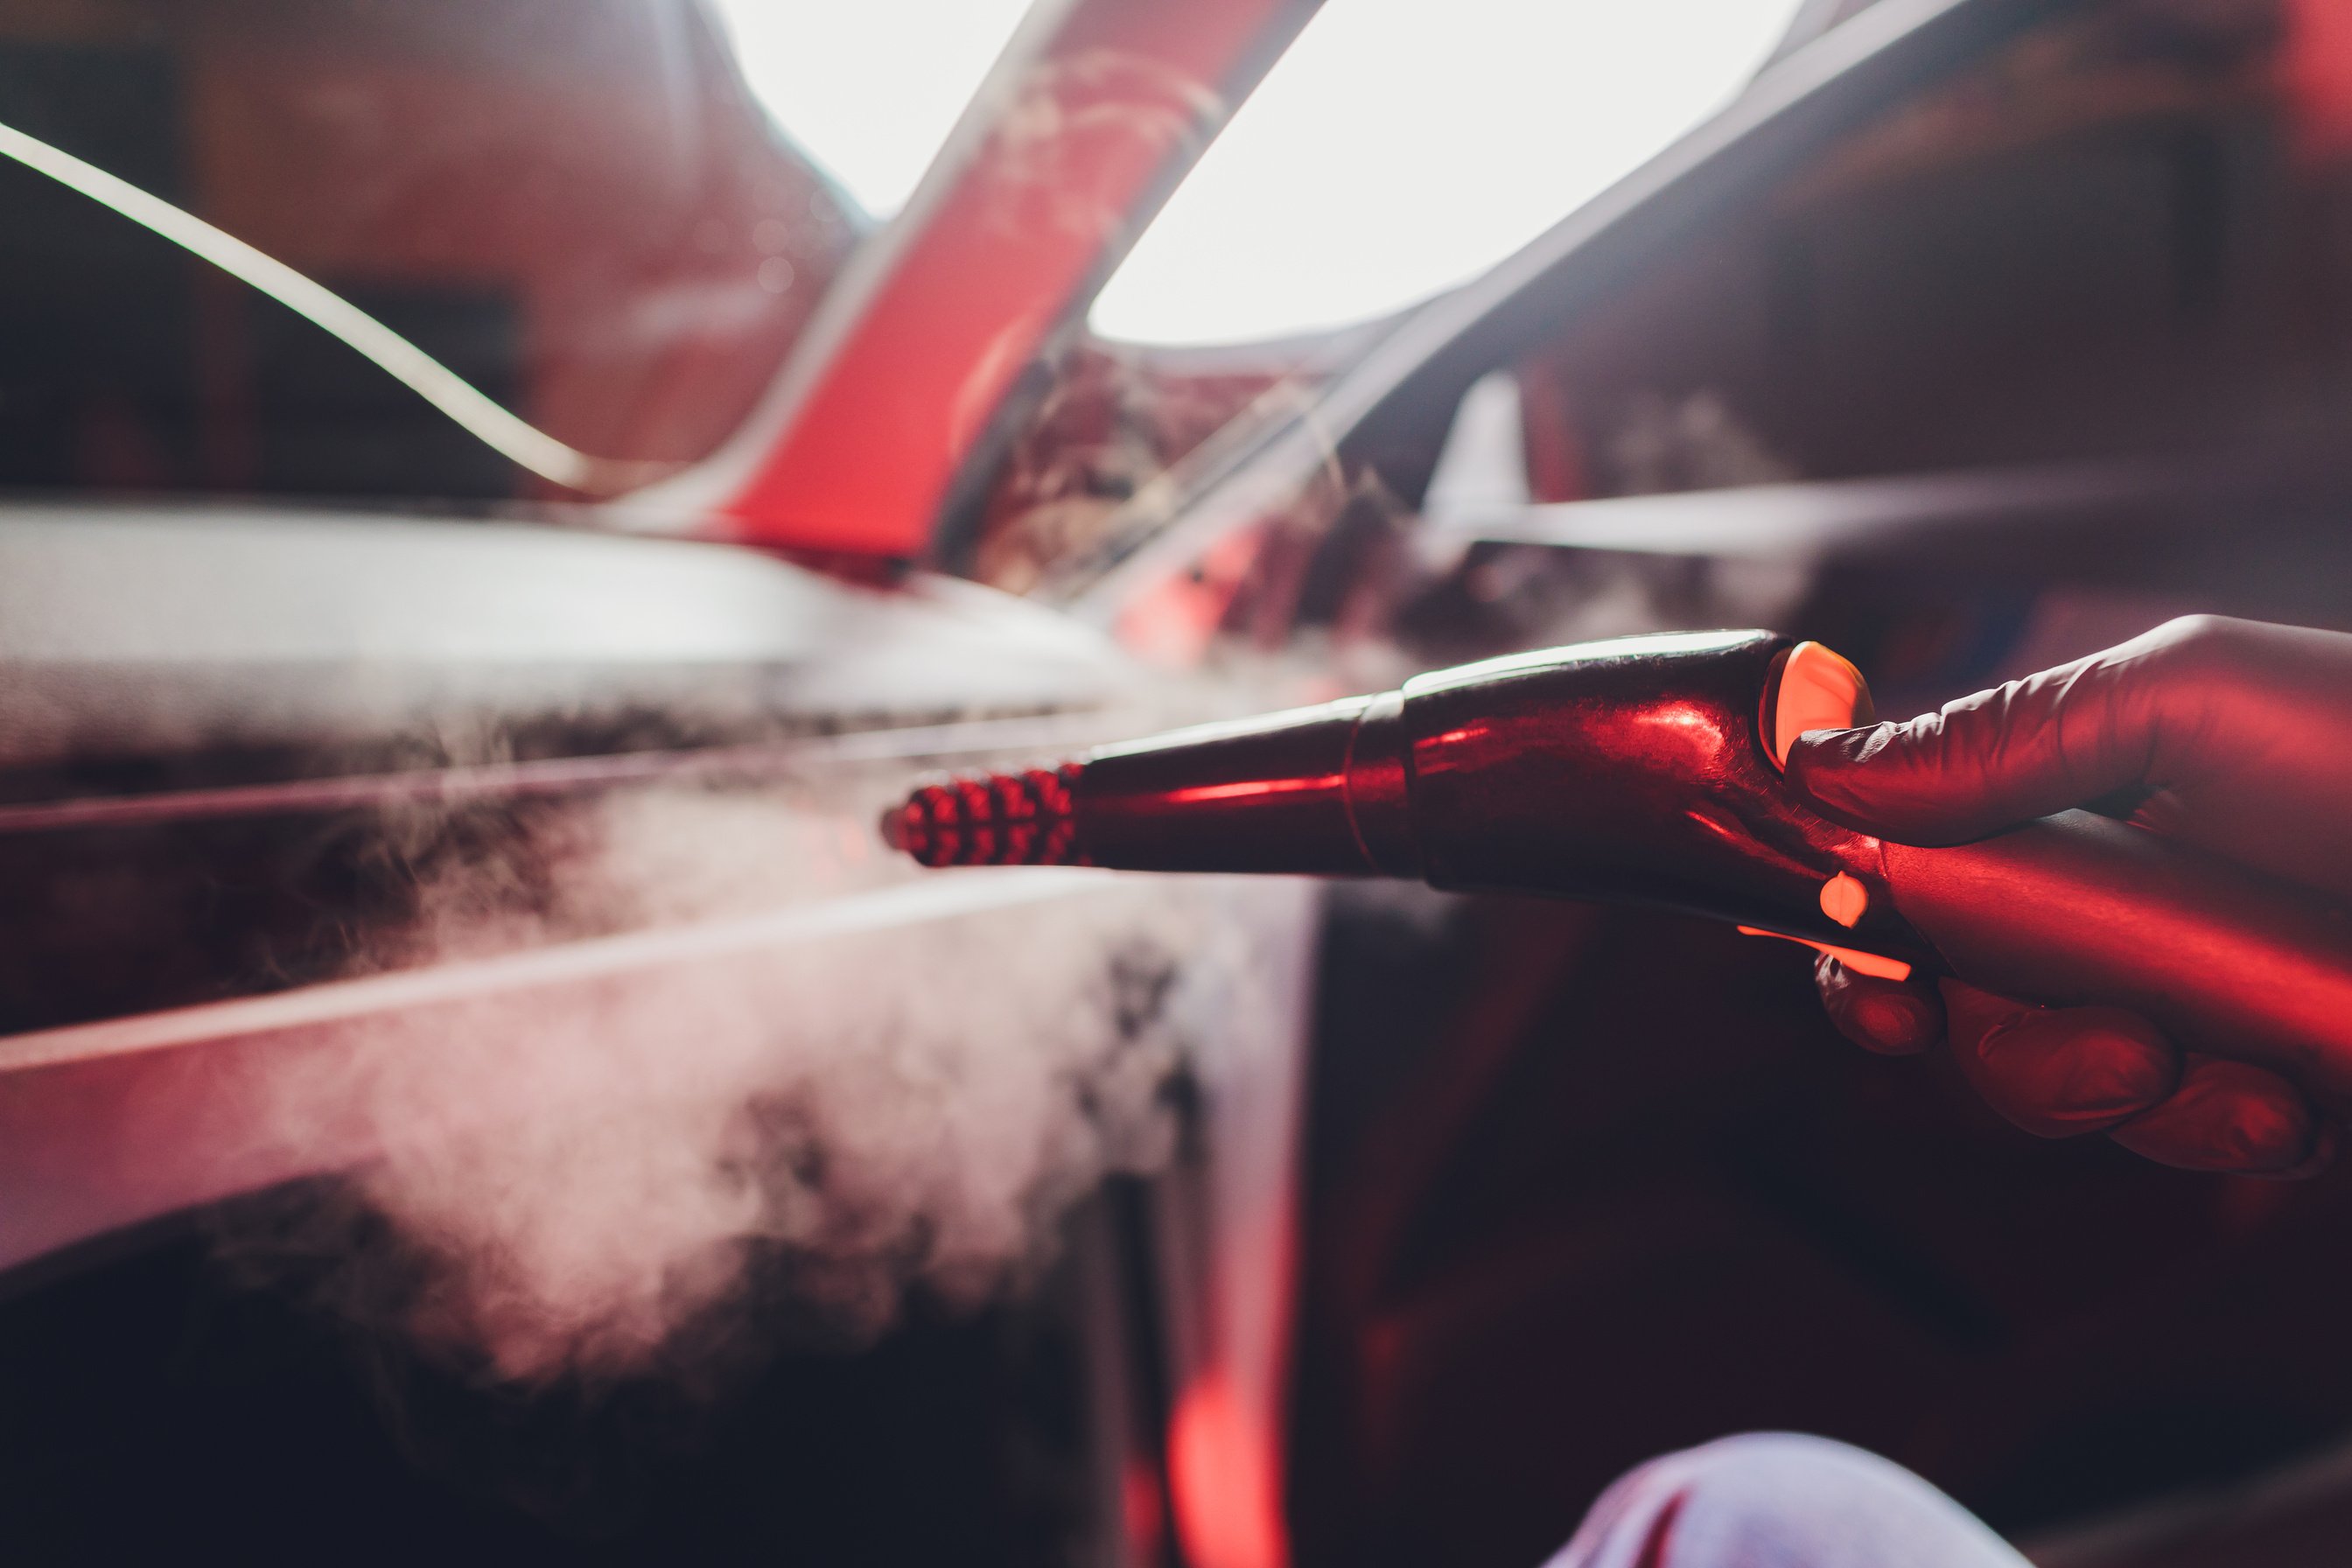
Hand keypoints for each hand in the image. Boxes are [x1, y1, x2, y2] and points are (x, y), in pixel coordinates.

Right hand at [1785, 615, 2351, 1176]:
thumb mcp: (2197, 695)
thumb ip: (2008, 735)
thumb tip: (1822, 765)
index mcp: (2075, 804)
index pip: (1912, 880)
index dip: (1861, 942)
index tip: (1876, 987)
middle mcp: (2110, 906)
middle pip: (1960, 1012)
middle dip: (2002, 1053)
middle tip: (2101, 1047)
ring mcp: (2184, 1000)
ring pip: (2055, 1090)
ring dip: (2105, 1098)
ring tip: (2204, 1072)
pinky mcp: (2263, 1081)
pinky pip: (2181, 1141)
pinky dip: (2215, 1132)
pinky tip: (2286, 1101)